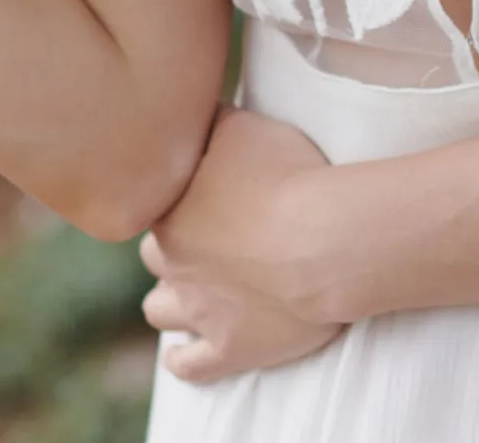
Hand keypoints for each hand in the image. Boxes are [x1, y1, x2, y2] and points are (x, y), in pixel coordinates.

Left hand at [140, 108, 345, 383]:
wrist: (324, 241)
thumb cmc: (288, 174)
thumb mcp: (241, 125)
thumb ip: (207, 123)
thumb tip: (190, 114)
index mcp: (171, 210)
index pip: (154, 201)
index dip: (180, 194)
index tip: (206, 188)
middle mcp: (174, 262)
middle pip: (154, 254)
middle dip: (175, 245)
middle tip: (209, 232)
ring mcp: (198, 310)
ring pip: (159, 310)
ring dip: (174, 299)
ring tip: (198, 287)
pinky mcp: (228, 348)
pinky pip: (187, 364)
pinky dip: (185, 356)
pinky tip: (190, 347)